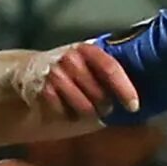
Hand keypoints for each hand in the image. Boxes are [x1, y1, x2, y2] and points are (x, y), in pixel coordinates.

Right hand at [15, 42, 140, 121]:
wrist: (28, 73)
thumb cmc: (70, 74)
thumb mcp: (89, 67)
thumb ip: (110, 78)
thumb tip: (137, 99)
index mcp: (87, 49)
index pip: (110, 67)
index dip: (125, 89)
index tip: (133, 106)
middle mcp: (70, 58)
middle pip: (98, 94)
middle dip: (104, 107)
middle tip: (105, 109)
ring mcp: (55, 73)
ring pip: (82, 106)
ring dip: (86, 114)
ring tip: (84, 109)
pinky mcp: (41, 90)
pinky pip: (64, 113)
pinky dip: (67, 116)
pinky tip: (65, 109)